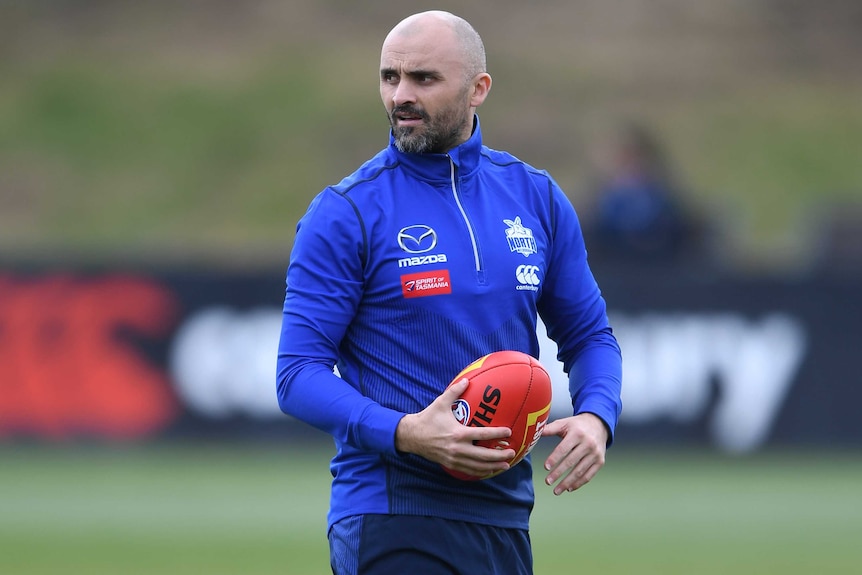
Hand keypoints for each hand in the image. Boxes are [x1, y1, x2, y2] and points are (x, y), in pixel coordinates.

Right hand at [396, 378, 515, 477]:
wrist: (412, 436)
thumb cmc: (428, 418)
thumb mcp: (441, 403)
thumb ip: (454, 391)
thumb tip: (466, 380)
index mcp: (459, 433)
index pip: (483, 434)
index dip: (497, 433)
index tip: (509, 432)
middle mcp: (458, 448)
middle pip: (484, 455)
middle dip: (500, 455)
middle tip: (512, 452)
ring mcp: (454, 458)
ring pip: (478, 466)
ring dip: (493, 466)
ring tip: (506, 465)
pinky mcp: (450, 464)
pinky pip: (468, 470)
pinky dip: (480, 472)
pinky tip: (488, 471)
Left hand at [541, 413, 607, 494]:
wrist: (599, 425)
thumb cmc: (578, 425)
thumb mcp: (564, 423)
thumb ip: (550, 429)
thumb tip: (535, 432)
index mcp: (577, 433)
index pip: (564, 448)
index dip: (554, 458)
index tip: (546, 467)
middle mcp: (588, 444)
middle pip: (571, 461)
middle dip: (558, 473)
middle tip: (548, 481)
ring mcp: (595, 454)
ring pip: (580, 471)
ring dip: (567, 482)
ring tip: (556, 490)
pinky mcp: (600, 462)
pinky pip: (589, 475)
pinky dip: (579, 483)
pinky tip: (569, 488)